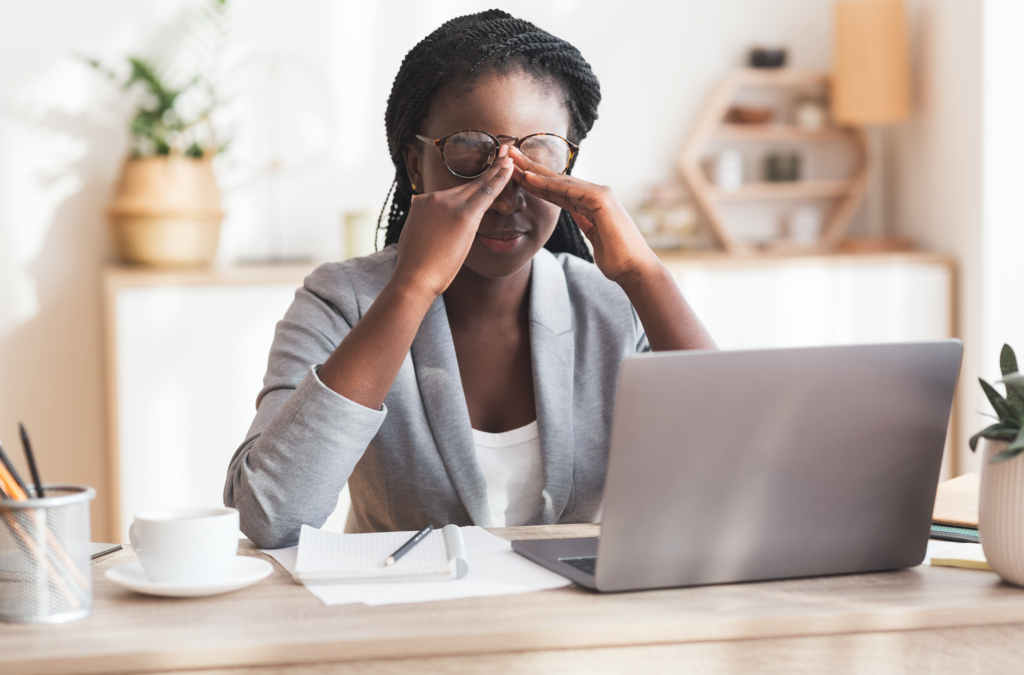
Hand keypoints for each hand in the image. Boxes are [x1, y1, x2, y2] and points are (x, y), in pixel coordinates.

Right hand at [392, 146, 514, 299]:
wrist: (414, 278)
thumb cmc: (415, 267)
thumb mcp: (413, 237)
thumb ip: (422, 221)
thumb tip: (420, 212)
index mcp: (422, 203)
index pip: (450, 192)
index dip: (468, 182)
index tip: (479, 171)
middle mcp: (434, 198)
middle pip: (465, 184)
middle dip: (486, 168)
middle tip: (502, 152)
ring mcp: (448, 203)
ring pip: (477, 185)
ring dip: (496, 171)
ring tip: (510, 158)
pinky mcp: (463, 214)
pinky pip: (486, 192)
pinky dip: (500, 178)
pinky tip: (510, 168)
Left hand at [509, 147, 658, 287]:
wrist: (634, 269)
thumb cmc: (617, 259)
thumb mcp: (594, 237)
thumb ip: (585, 222)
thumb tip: (576, 214)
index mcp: (593, 203)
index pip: (559, 190)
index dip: (536, 182)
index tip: (516, 174)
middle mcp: (597, 193)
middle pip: (557, 180)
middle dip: (532, 168)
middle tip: (509, 155)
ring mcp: (600, 194)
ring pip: (560, 181)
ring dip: (534, 171)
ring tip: (512, 160)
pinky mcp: (601, 199)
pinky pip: (568, 190)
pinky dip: (547, 184)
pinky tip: (529, 178)